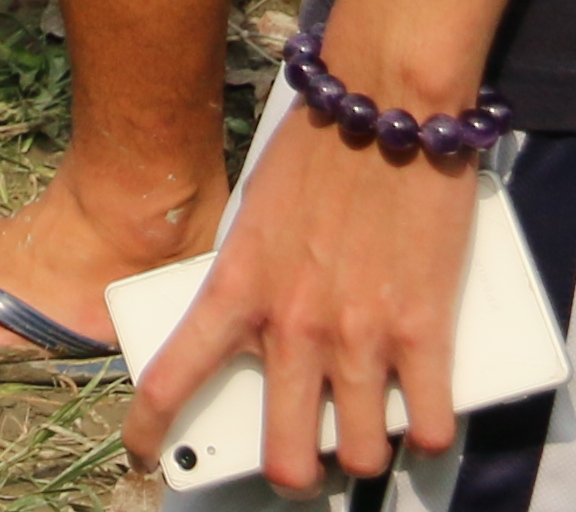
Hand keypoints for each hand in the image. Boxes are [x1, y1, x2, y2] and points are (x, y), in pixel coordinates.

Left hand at [124, 104, 483, 493]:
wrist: (385, 104)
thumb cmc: (317, 151)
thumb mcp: (257, 220)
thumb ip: (256, 282)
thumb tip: (270, 335)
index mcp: (235, 290)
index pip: (173, 379)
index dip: (152, 431)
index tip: (144, 455)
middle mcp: (291, 327)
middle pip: (285, 457)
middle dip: (290, 472)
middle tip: (300, 460)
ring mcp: (359, 336)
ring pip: (362, 454)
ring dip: (365, 452)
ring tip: (369, 434)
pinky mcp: (423, 331)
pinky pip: (431, 425)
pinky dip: (429, 433)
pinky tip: (423, 420)